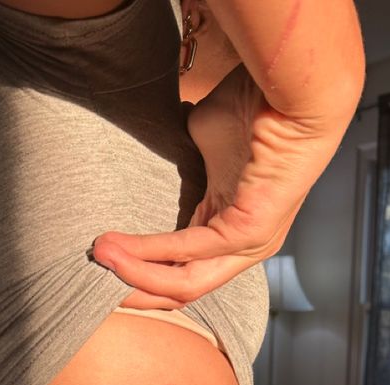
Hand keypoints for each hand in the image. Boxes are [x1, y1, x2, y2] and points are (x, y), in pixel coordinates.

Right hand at [93, 72, 350, 308]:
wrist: (292, 87)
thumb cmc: (255, 108)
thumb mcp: (204, 144)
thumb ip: (182, 169)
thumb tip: (157, 158)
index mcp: (232, 230)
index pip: (183, 273)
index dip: (143, 275)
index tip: (106, 267)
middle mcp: (244, 248)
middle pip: (182, 291)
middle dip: (136, 291)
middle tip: (97, 284)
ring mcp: (250, 245)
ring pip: (184, 283)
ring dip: (135, 274)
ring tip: (99, 260)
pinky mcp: (250, 232)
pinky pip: (190, 252)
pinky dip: (150, 253)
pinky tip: (120, 249)